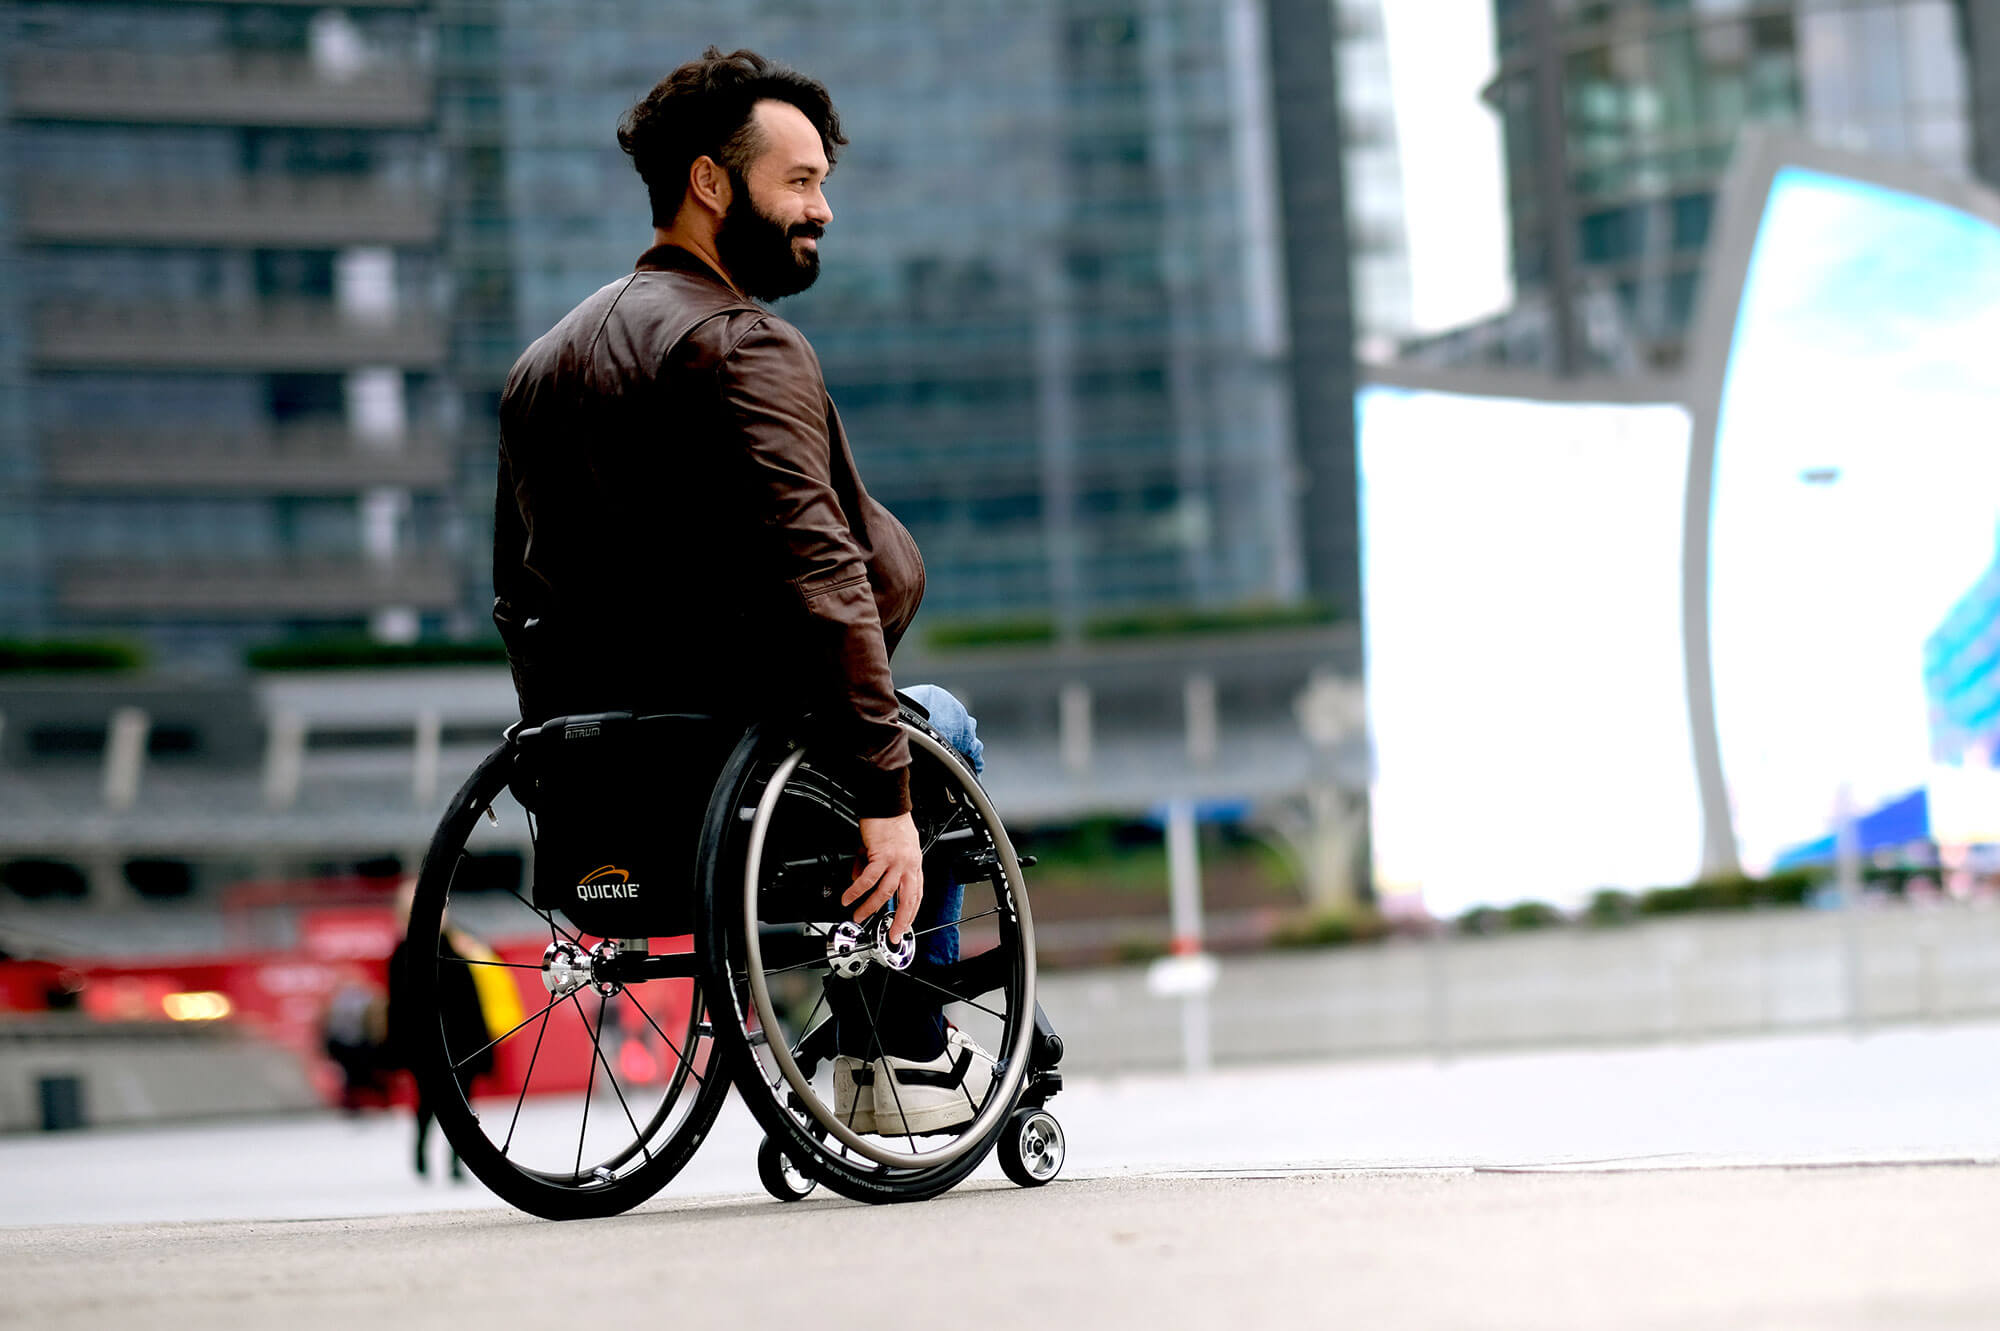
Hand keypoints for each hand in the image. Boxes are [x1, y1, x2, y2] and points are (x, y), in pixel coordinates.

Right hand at [842, 813, 922, 943]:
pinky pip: (868, 879)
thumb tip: (858, 880)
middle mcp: (909, 864)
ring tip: (859, 916)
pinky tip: (848, 897)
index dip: (911, 912)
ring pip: (885, 892)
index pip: (916, 894)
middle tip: (892, 935)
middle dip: (900, 921)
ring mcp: (897, 861)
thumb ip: (877, 865)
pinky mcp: (881, 856)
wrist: (887, 802)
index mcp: (914, 863)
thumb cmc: (891, 820)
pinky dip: (857, 890)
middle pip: (907, 900)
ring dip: (870, 907)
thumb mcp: (890, 846)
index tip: (904, 925)